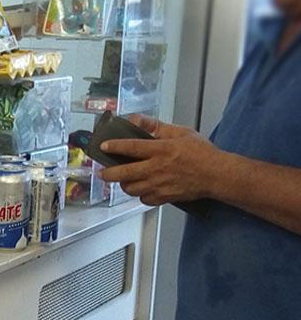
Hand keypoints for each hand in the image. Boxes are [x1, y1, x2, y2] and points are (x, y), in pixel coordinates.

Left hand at [98, 116, 227, 205]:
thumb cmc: (201, 153)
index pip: (131, 147)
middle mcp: (157, 168)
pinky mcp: (164, 197)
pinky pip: (144, 199)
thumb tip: (137, 120)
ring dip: (124, 184)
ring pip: (131, 189)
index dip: (114, 146)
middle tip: (103, 173)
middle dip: (109, 174)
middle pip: (124, 173)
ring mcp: (159, 185)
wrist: (217, 175)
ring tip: (123, 179)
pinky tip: (142, 188)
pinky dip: (140, 194)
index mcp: (161, 150)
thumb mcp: (180, 132)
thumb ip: (157, 126)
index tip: (103, 146)